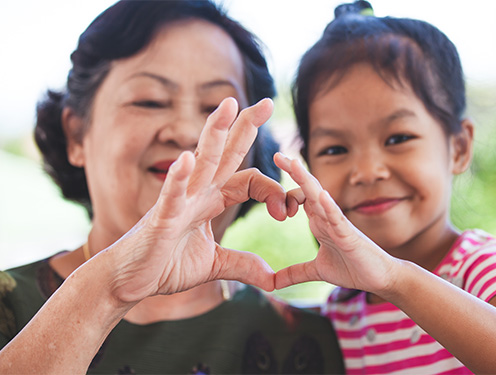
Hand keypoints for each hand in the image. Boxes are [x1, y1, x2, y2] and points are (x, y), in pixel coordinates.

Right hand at [103, 98, 286, 302]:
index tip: (288, 213)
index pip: (250, 181)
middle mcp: (198, 193)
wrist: (130, 281)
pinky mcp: (160, 218)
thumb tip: (272, 278)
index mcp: (211, 200)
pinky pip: (171, 195)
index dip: (273, 192)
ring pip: (201, 162)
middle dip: (246, 127)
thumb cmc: (166, 266)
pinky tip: (186, 159)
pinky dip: (178, 178)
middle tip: (267, 102)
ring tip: (229, 105)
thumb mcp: (214, 265)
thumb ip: (242, 265)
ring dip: (214, 133)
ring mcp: (179, 202)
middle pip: (226, 153)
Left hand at [274, 153, 398, 293]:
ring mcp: (339, 224)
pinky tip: (321, 196)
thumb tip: (272, 284)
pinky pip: (338, 219)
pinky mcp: (350, 236)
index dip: (284, 194)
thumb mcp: (317, 271)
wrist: (381, 279)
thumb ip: (295, 273)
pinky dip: (330, 207)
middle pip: (308, 189)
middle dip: (293, 171)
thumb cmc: (353, 269)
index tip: (266, 193)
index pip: (299, 199)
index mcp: (319, 222)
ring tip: (294, 164)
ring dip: (307, 181)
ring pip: (320, 198)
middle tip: (277, 154)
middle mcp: (327, 218)